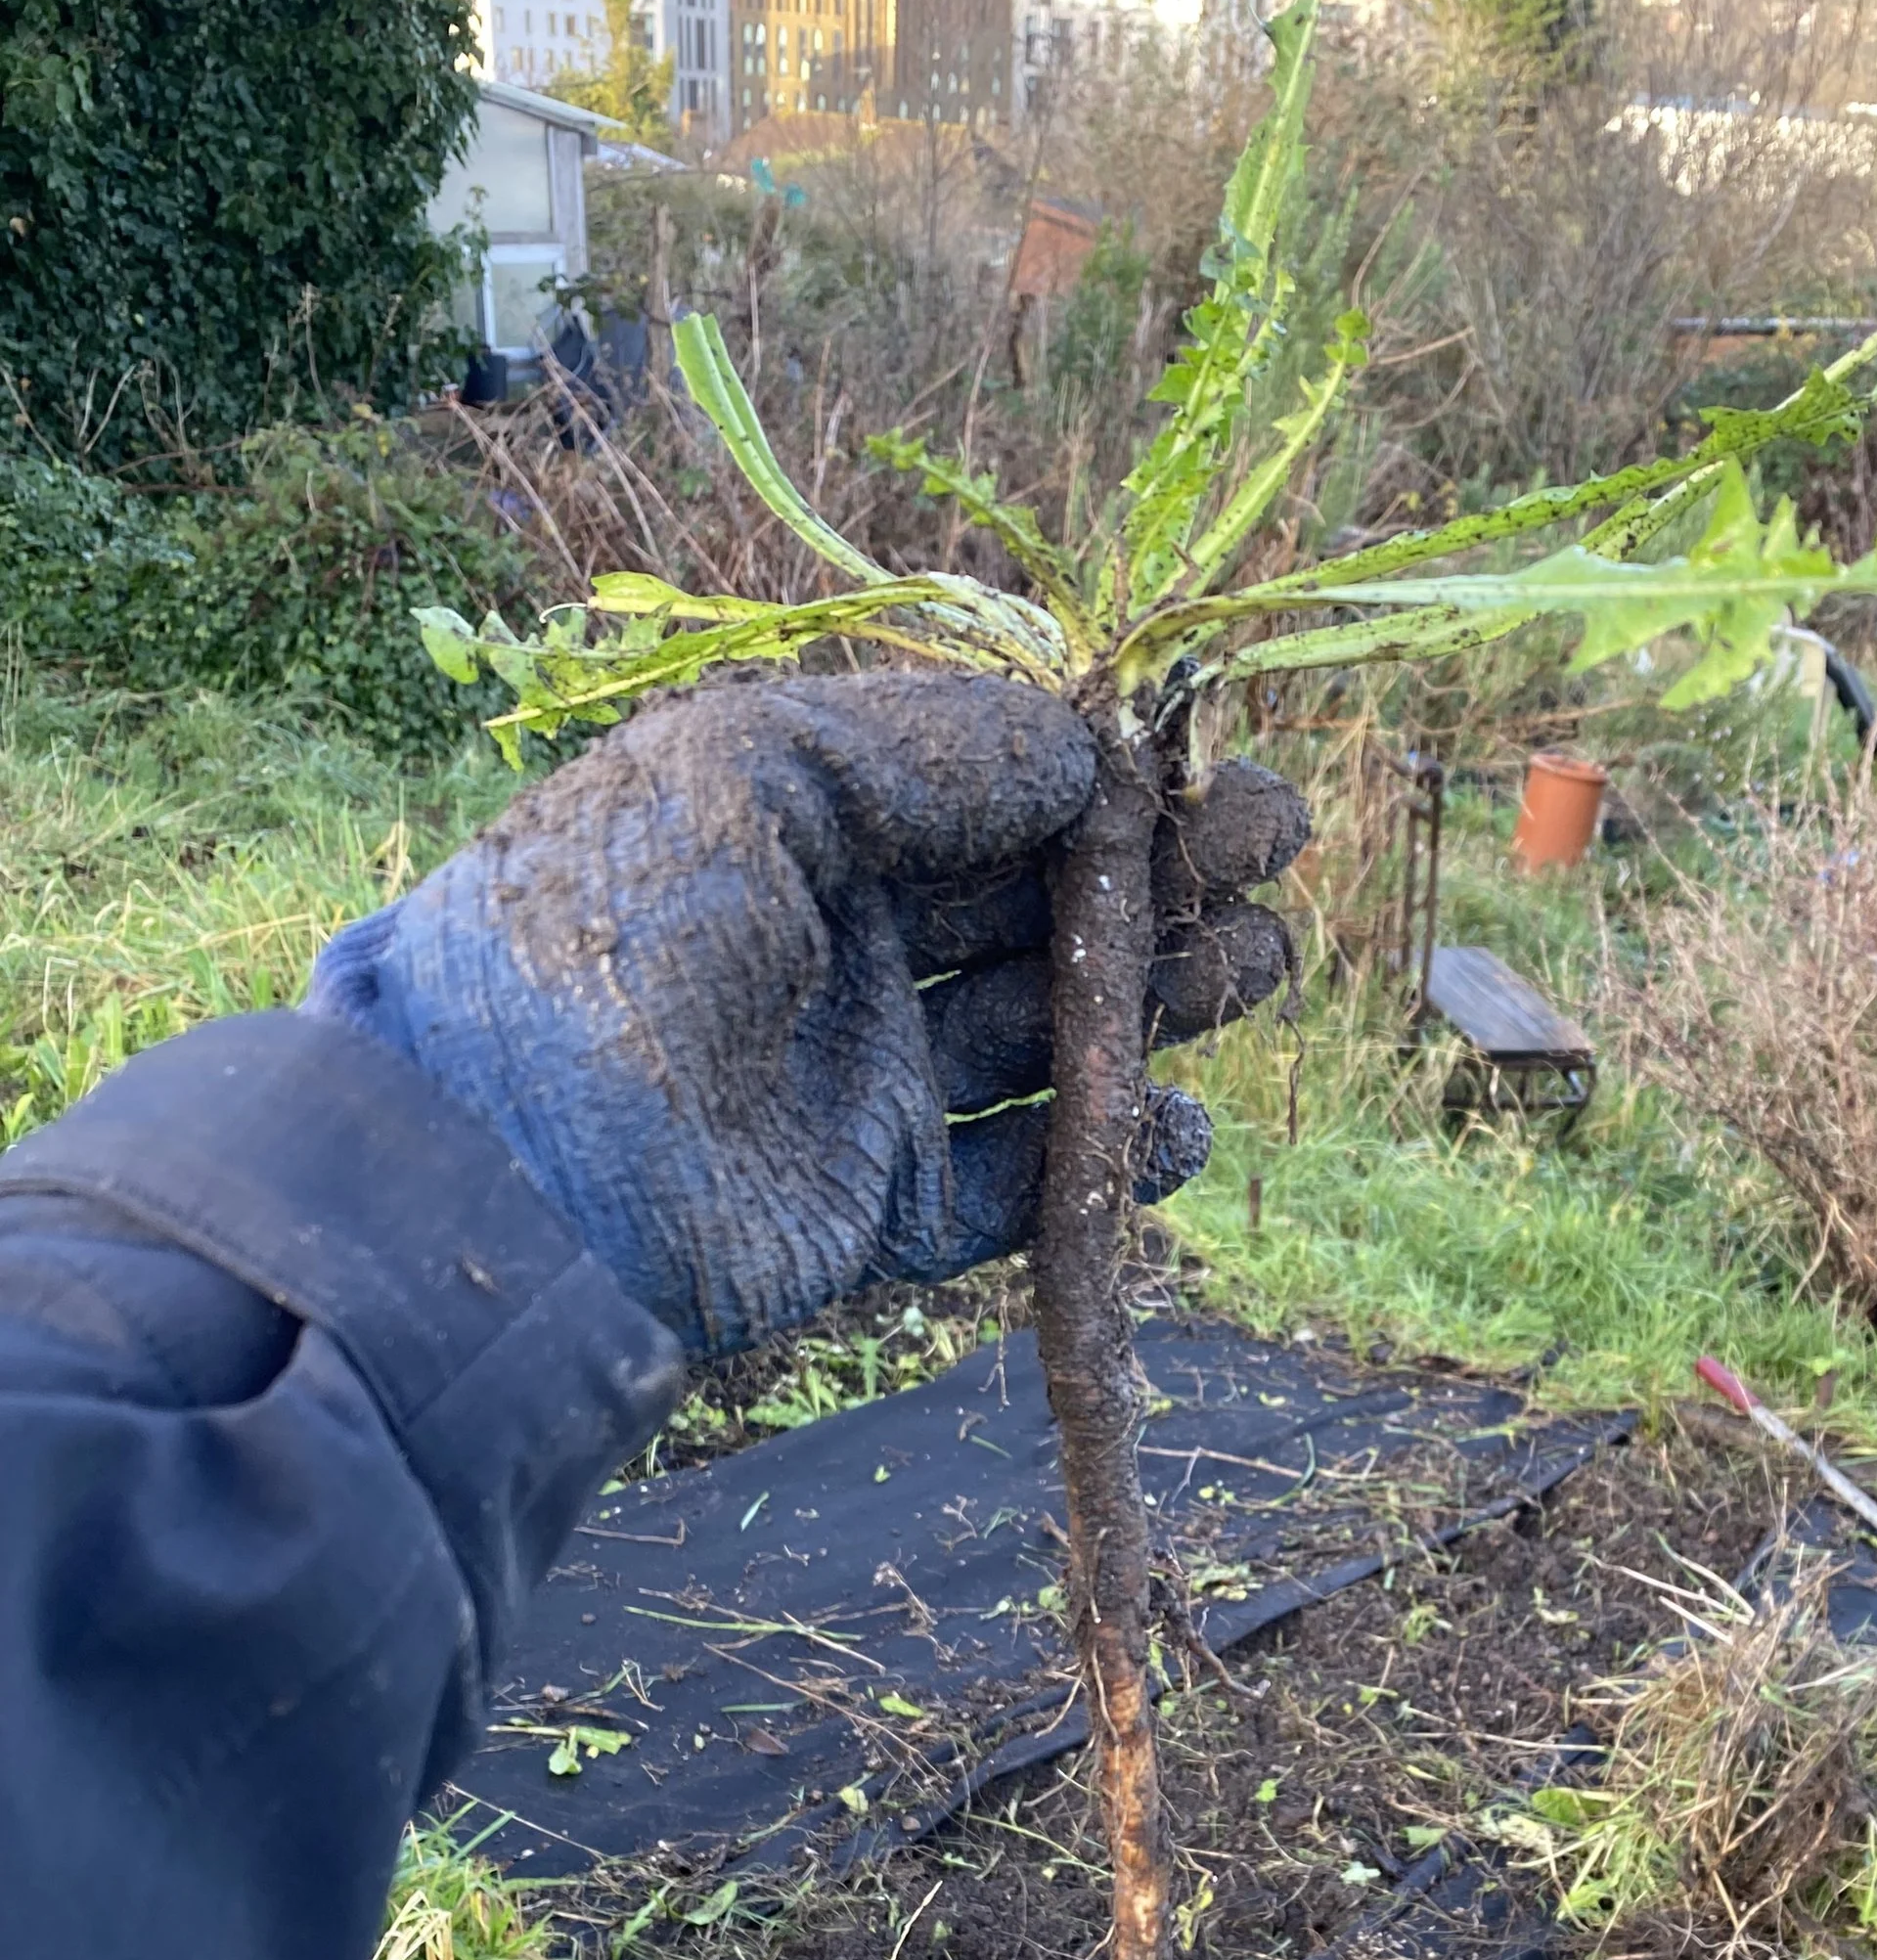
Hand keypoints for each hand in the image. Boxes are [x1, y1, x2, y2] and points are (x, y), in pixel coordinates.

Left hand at [305, 671, 1307, 1357]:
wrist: (510, 1166)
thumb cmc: (611, 932)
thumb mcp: (754, 774)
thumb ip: (926, 751)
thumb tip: (1080, 748)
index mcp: (803, 830)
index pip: (987, 793)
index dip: (1111, 784)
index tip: (1221, 770)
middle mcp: (843, 951)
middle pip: (1038, 910)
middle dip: (1168, 883)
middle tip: (1283, 857)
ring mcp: (865, 1085)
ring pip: (1049, 1038)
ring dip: (1162, 1004)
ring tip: (1264, 969)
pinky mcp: (878, 1210)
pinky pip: (1018, 1186)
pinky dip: (1108, 1162)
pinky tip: (1185, 1127)